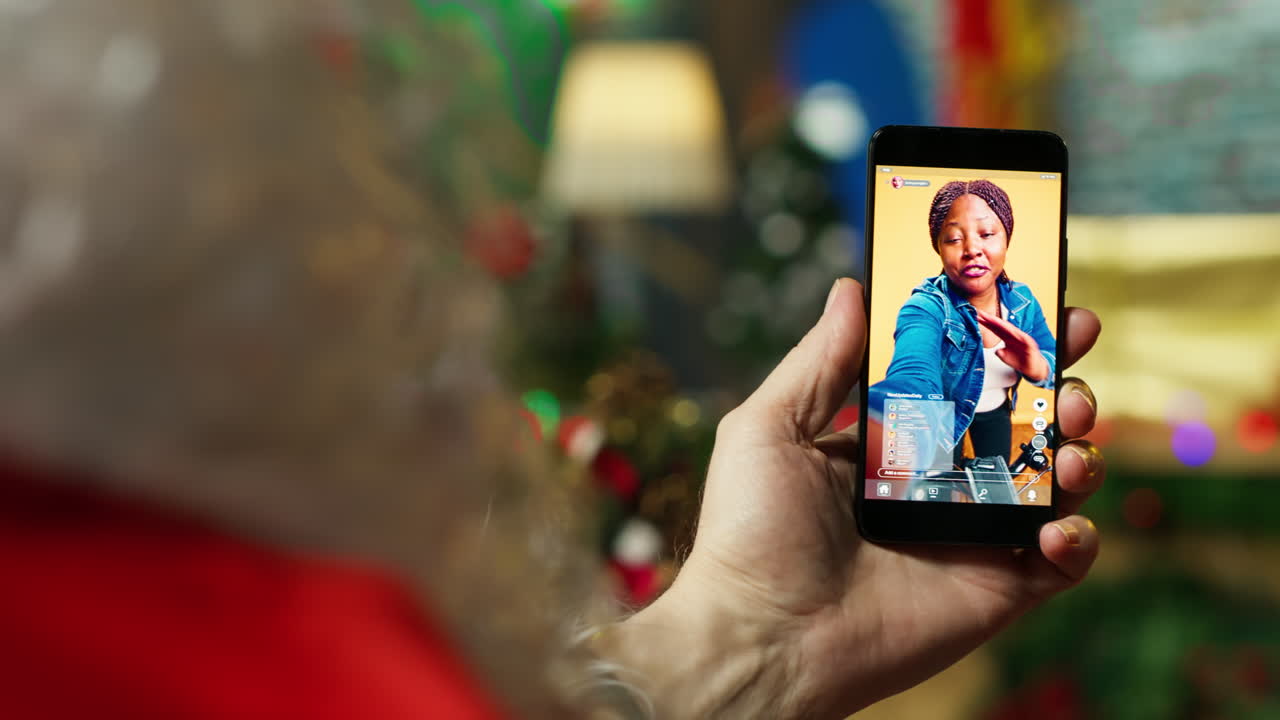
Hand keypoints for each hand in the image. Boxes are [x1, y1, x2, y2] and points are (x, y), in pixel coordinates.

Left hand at [605, 279, 1102, 718]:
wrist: (763, 637)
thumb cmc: (750, 531)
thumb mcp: (770, 427)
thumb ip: (820, 361)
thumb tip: (850, 287)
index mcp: (890, 439)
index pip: (961, 377)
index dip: (1001, 337)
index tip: (1035, 296)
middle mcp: (938, 481)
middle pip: (1022, 419)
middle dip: (1059, 379)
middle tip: (1073, 347)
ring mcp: (972, 534)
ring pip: (1055, 479)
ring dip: (1079, 447)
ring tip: (1071, 434)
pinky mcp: (997, 589)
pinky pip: (1063, 560)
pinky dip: (1080, 537)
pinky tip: (1057, 522)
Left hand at [976, 307, 1050, 382]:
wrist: (1032, 368)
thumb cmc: (1019, 361)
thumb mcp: (1005, 357)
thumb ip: (1000, 353)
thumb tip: (997, 351)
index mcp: (1007, 338)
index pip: (995, 328)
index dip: (986, 323)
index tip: (977, 317)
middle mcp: (1014, 336)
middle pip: (1001, 326)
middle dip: (991, 319)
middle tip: (981, 313)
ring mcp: (1022, 339)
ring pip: (1011, 330)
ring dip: (1003, 324)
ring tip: (994, 320)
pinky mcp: (1030, 344)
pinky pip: (1024, 338)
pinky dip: (1019, 335)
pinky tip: (1013, 331)